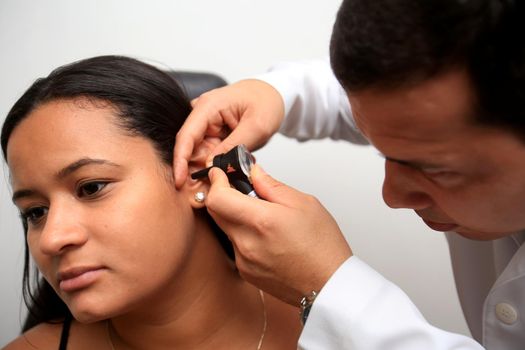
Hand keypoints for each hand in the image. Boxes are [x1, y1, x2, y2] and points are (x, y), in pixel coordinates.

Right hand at [174, 79, 284, 187]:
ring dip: (205, 169)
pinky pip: (207, 153)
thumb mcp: (257, 126)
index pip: (186, 136)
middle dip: (192, 169)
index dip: (180, 161)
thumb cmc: (266, 101)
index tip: (179, 181)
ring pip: (197, 153)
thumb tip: (213, 165)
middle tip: (202, 190)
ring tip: (218, 183)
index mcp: (208, 106)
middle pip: (188, 147)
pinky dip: (214, 164)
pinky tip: (223, 173)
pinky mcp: (212, 133)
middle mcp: (202, 114)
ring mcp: (206, 124)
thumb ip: (234, 146)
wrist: (272, 95)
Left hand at [205, 165, 352, 305]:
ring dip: (235, 215)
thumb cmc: (322, 246)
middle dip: (222, 195)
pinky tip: (266, 236)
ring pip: (225, 228)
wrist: (328, 285)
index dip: (216, 181)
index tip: (220, 173)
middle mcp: (246, 243)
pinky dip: (243, 235)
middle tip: (239, 188)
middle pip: (215, 212)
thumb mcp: (304, 203)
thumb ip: (272, 185)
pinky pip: (235, 246)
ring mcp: (243, 260)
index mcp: (261, 221)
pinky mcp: (245, 272)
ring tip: (263, 216)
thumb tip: (253, 173)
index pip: (218, 197)